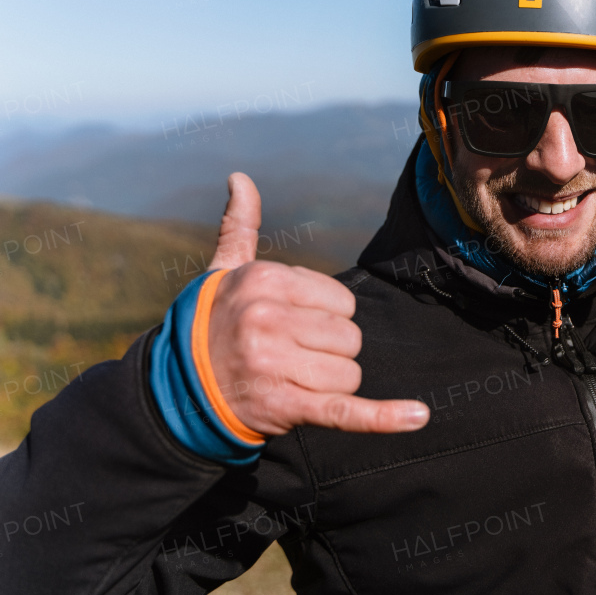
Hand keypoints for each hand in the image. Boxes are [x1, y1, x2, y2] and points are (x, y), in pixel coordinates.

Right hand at [205, 173, 429, 435]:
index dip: (325, 317)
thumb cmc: (210, 324)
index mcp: (263, 282)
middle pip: (350, 338)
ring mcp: (275, 365)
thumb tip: (240, 177)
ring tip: (287, 380)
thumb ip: (240, 226)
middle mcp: (267, 321)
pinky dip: (384, 417)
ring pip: (349, 373)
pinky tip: (418, 416)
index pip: (342, 302)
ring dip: (329, 384)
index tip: (290, 325)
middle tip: (287, 357)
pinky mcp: (285, 407)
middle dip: (329, 352)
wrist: (177, 391)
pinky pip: (346, 410)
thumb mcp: (221, 272)